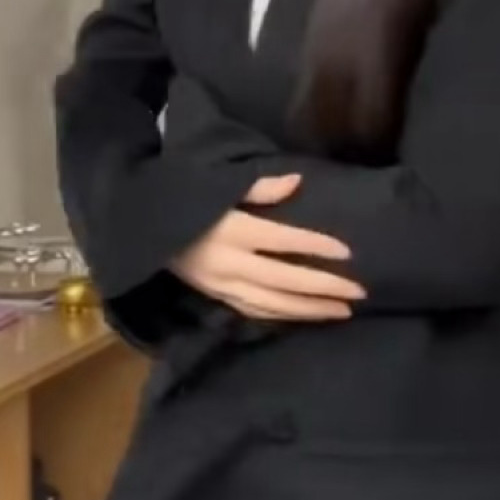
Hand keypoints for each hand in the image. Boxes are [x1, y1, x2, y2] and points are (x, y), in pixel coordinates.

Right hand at [169, 173, 365, 321]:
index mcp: (233, 231)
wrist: (140, 227)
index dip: (316, 246)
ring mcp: (223, 285)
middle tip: (359, 293)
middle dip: (324, 288)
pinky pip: (256, 311)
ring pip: (274, 304)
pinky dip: (283, 316)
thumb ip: (259, 187)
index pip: (284, 241)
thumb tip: (297, 182)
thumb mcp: (217, 185)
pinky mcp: (216, 296)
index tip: (347, 252)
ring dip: (310, 310)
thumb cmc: (184, 198)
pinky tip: (305, 317)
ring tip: (342, 311)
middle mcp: (231, 263)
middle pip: (286, 280)